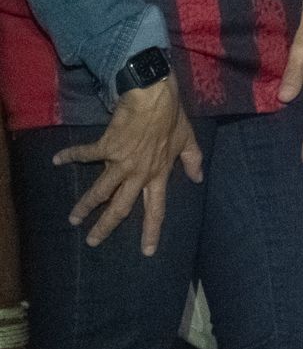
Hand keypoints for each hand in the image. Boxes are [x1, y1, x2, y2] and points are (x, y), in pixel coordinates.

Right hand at [52, 75, 202, 253]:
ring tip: (72, 218)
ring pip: (100, 191)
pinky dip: (70, 156)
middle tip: (92, 241)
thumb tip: (199, 178)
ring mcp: (120, 162)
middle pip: (121, 208)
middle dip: (105, 227)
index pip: (157, 209)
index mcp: (158, 174)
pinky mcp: (106, 147)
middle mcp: (138, 173)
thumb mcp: (188, 139)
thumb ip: (192, 160)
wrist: (154, 96)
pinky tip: (57, 160)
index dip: (152, 231)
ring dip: (85, 205)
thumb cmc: (172, 117)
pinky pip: (85, 155)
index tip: (147, 251)